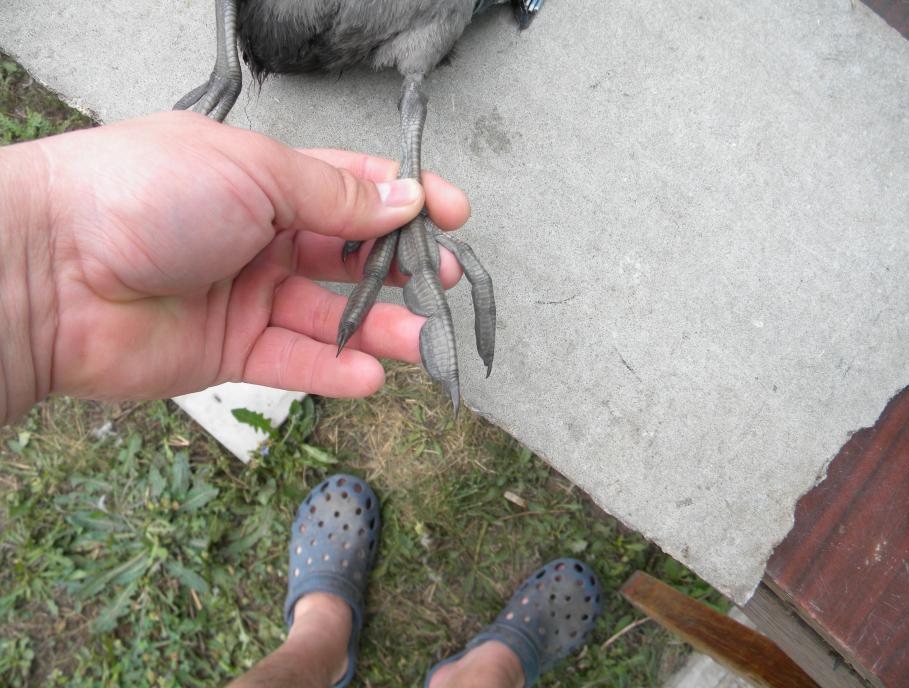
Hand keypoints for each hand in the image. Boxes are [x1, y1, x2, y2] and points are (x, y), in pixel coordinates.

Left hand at [8, 111, 469, 405]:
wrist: (48, 270)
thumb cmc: (141, 194)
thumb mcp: (254, 172)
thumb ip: (335, 196)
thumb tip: (404, 198)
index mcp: (263, 178)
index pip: (352, 187)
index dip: (406, 198)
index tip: (451, 213)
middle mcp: (258, 235)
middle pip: (349, 256)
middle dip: (403, 268)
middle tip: (447, 280)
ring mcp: (245, 295)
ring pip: (329, 316)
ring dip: (381, 329)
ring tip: (425, 340)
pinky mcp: (228, 351)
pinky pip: (292, 363)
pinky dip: (333, 371)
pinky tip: (370, 375)